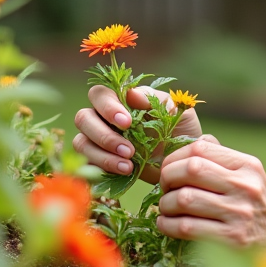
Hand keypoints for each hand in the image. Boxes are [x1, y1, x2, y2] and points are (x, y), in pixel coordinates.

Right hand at [73, 85, 202, 181]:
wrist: (184, 163)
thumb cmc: (181, 132)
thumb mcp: (178, 112)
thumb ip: (156, 99)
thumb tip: (131, 93)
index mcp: (121, 101)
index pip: (99, 94)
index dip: (107, 107)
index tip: (127, 122)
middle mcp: (104, 119)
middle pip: (83, 118)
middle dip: (103, 135)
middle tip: (128, 150)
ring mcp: (98, 141)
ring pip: (81, 142)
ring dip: (102, 155)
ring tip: (128, 166)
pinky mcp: (98, 162)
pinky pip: (85, 164)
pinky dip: (100, 169)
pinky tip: (123, 172)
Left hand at [156, 139, 265, 248]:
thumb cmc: (262, 207)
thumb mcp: (252, 177)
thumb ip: (223, 162)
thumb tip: (184, 149)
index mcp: (248, 166)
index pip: (200, 148)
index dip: (175, 157)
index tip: (170, 170)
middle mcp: (246, 186)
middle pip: (189, 170)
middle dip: (167, 179)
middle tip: (165, 189)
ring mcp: (240, 213)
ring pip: (184, 199)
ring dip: (166, 205)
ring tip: (167, 209)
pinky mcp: (232, 240)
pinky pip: (186, 228)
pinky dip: (168, 226)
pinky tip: (168, 226)